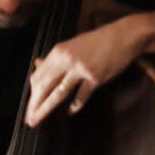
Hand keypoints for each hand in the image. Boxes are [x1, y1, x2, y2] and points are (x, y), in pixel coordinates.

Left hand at [23, 16, 147, 126]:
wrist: (124, 35)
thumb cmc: (99, 40)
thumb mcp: (73, 45)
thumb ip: (55, 57)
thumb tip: (37, 65)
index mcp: (59, 52)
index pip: (38, 76)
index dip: (32, 93)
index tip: (29, 105)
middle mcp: (67, 60)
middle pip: (44, 86)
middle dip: (34, 105)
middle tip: (29, 119)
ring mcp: (81, 69)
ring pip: (58, 93)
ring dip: (46, 108)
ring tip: (39, 119)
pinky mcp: (96, 77)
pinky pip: (82, 95)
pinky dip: (75, 105)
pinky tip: (70, 111)